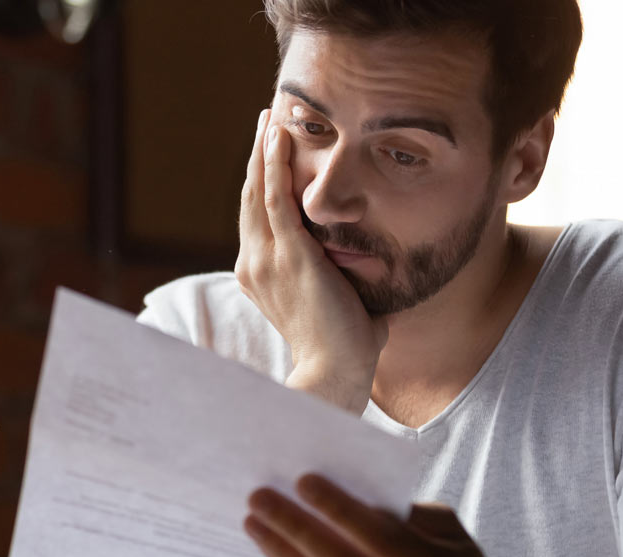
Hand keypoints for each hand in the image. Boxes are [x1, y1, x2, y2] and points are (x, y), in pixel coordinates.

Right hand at [235, 109, 386, 413]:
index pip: (257, 217)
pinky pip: (276, 198)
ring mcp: (266, 258)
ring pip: (258, 190)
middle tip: (265, 120)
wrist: (335, 373)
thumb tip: (372, 262)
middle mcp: (254, 262)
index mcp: (260, 275)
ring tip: (269, 117)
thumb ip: (345, 278)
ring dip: (264, 150)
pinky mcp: (288, 254)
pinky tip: (278, 136)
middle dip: (258, 155)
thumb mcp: (339, 300)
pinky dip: (274, 163)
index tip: (269, 153)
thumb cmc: (345, 347)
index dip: (261, 181)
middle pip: (251, 196)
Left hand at [244, 474, 509, 556]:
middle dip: (296, 530)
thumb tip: (346, 493)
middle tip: (259, 497)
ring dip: (283, 555)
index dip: (340, 510)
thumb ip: (408, 514)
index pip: (381, 538)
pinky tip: (272, 550)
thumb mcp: (449, 530)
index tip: (302, 480)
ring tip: (255, 521)